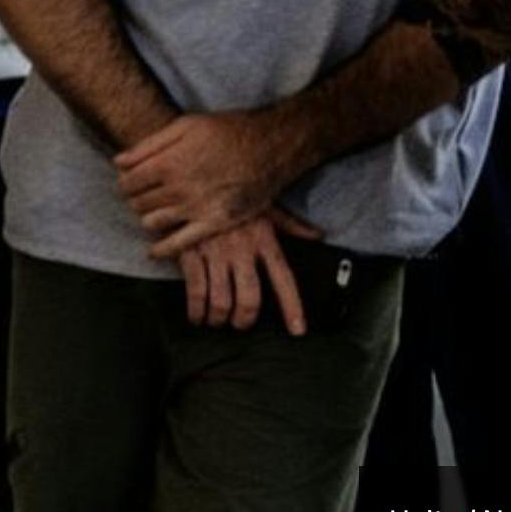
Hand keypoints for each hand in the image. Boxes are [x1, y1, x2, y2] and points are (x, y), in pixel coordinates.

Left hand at [117, 109, 301, 257]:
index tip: (131, 180)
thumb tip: (118, 162)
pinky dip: (162, 250)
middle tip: (144, 194)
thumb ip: (150, 144)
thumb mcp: (187, 125)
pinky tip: (154, 250)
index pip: (128, 182)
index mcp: (169, 162)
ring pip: (153, 222)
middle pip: (138, 202)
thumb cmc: (229, 130)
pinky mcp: (215, 222)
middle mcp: (179, 188)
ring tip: (155, 210)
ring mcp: (197, 207)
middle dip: (135, 198)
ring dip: (147, 217)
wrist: (272, 145)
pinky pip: (179, 244)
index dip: (125, 181)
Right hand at [179, 209, 321, 333]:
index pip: (284, 279)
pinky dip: (196, 311)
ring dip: (218, 319)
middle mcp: (243, 250)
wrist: (192, 181)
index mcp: (265, 240)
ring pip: (221, 302)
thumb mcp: (266, 206)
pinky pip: (196, 294)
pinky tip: (196, 315)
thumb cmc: (232, 196)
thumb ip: (292, 225)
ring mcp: (217, 253)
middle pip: (250, 299)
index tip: (297, 330)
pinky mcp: (191, 254)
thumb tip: (319, 235)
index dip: (293, 307)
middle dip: (244, 320)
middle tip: (239, 323)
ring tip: (216, 319)